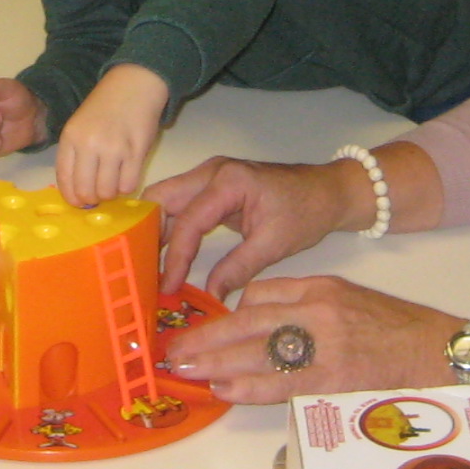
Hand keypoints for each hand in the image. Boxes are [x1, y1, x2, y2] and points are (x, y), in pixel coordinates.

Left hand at [55, 64, 170, 207]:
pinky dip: (127, 186)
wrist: (134, 85)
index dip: (71, 197)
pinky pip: (128, 185)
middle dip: (92, 199)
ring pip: (107, 192)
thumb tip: (79, 192)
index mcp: (71, 137)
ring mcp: (113, 148)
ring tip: (114, 181)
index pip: (64, 179)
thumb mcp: (80, 126)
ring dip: (110, 193)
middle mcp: (89, 144)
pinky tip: (127, 175)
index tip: (78, 202)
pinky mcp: (136, 151)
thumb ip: (76, 154)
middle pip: (85, 191)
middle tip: (99, 193)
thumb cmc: (105, 108)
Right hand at [152, 154, 366, 296]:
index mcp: (228, 180)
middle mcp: (211, 171)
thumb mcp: (273, 244)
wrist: (327, 192)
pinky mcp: (211, 187)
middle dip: (149, 234)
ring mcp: (209, 177)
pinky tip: (167, 255)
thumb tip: (209, 296)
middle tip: (142, 269)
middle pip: (163, 197)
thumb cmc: (306, 212)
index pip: (189, 220)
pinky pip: (181, 206)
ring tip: (149, 266)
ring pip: (167, 200)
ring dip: (157, 232)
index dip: (176, 256)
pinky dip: (171, 229)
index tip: (168, 285)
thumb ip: (238, 268)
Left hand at [160, 274, 469, 404]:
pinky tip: (223, 388)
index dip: (228, 315)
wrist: (438, 350)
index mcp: (319, 288)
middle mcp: (317, 311)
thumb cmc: (395, 328)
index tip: (205, 329)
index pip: (261, 295)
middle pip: (246, 321)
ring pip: (256, 351)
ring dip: (215, 362)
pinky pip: (280, 381)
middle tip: (173, 350)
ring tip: (185, 371)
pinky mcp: (332, 377)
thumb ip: (305, 304)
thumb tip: (259, 317)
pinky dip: (247, 385)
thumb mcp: (348, 297)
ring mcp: (324, 344)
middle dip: (205, 336)